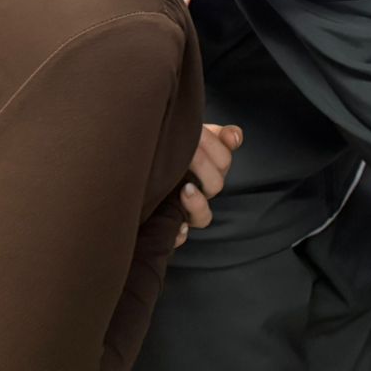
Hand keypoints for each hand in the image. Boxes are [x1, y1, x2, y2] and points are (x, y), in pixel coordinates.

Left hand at [175, 123, 243, 246]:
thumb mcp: (190, 137)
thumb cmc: (166, 151)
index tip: (201, 132)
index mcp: (206, 167)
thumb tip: (234, 137)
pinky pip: (179, 237)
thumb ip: (215, 135)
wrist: (136, 164)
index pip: (223, 159)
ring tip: (186, 190)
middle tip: (188, 151)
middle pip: (215, 184)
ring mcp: (185, 210)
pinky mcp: (168, 225)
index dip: (216, 146)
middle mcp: (199, 190)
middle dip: (203, 165)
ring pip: (203, 216)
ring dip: (198, 203)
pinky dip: (180, 234)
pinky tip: (178, 226)